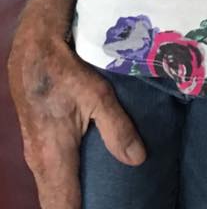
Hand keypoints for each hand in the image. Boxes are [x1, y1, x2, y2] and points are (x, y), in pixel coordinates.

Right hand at [8, 23, 144, 208]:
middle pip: (55, 202)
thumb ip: (117, 128)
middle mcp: (38, 162)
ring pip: (49, 189)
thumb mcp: (97, 95)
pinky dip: (62, 185)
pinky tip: (81, 180)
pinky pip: (48, 175)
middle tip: (104, 206)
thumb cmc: (65, 70)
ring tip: (97, 199)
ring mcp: (33, 152)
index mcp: (53, 157)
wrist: (32, 48)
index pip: (63, 206)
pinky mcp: (35, 141)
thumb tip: (138, 160)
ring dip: (68, 198)